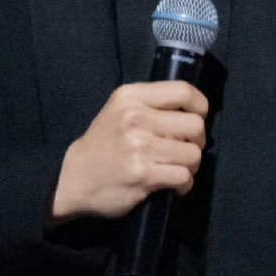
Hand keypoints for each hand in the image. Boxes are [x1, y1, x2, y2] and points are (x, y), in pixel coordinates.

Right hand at [48, 80, 208, 224]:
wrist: (74, 179)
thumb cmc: (103, 143)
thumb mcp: (119, 111)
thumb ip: (151, 105)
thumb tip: (192, 112)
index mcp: (131, 97)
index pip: (183, 91)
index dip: (200, 105)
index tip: (198, 117)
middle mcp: (135, 118)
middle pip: (195, 125)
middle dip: (198, 140)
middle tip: (186, 148)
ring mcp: (139, 147)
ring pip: (193, 153)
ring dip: (192, 165)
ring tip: (179, 168)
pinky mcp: (143, 174)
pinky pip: (183, 177)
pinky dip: (185, 184)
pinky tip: (175, 185)